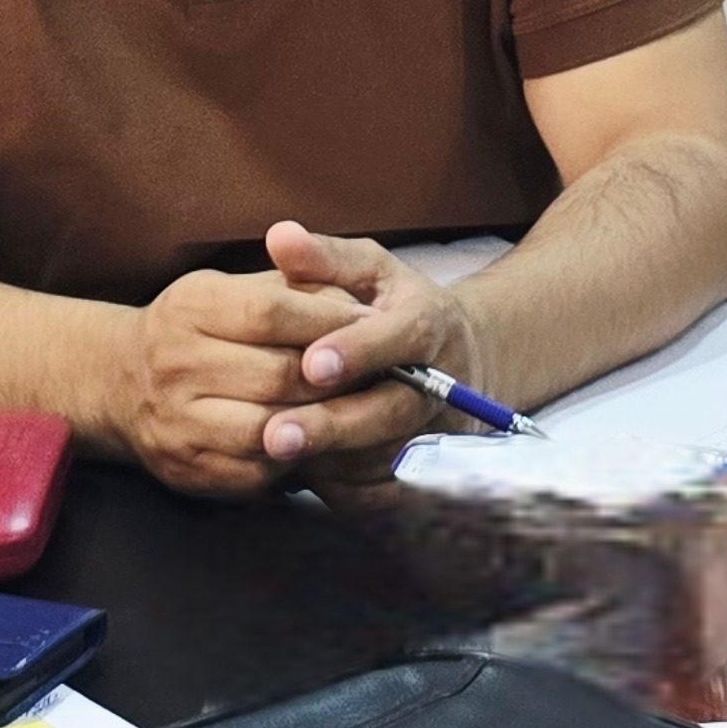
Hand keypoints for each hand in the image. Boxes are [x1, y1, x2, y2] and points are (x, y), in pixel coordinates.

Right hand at [102, 261, 369, 495]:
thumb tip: (355, 304)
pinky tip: (317, 444)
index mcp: (190, 307)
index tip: (371, 324)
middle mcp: (176, 363)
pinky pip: (258, 470)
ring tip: (354, 412)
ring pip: (271, 428)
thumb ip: (289, 288)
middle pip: (277, 374)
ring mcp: (178, 421)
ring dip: (321, 423)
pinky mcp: (187, 468)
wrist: (120, 383)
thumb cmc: (196, 329)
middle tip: (379, 375)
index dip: (327, 320)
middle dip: (336, 377)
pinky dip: (295, 459)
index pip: (270, 311)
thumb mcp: (229, 289)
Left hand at [261, 220, 472, 468]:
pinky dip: (342, 487)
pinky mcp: (422, 471)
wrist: (456, 360)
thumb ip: (323, 257)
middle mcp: (441, 383)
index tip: (311, 362)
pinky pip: (383, 490)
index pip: (402, 337)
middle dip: (334, 425)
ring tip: (269, 453)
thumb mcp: (367, 269)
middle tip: (275, 435)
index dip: (360, 351)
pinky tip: (296, 474)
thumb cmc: (392, 306)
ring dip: (330, 460)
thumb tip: (279, 237)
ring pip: (384, 457)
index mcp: (429, 324)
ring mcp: (434, 432)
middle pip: (392, 411)